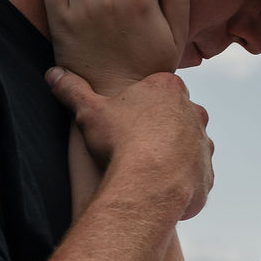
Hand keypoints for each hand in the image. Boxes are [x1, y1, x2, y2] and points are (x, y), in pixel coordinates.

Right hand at [47, 67, 213, 220]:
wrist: (148, 184)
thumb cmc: (120, 142)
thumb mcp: (89, 111)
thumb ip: (72, 89)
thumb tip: (53, 73)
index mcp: (169, 88)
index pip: (158, 88)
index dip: (140, 103)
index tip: (125, 118)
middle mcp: (194, 113)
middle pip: (176, 115)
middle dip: (159, 126)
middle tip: (134, 142)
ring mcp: (204, 144)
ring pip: (188, 145)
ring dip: (172, 153)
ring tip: (145, 168)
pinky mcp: (207, 174)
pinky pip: (194, 175)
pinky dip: (179, 181)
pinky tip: (158, 188)